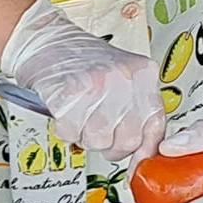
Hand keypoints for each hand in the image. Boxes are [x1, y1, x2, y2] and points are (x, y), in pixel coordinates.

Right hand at [0, 0, 165, 159]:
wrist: (46, 40)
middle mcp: (124, 78)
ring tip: (80, 114)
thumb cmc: (82, 60)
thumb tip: (144, 151)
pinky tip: (66, 110)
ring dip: (85, 135)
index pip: (155, 124)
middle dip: (109, 143)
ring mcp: (97, 84)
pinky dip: (66, 129)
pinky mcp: (69, 94)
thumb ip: (137, 109)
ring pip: (98, 140)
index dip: (145, 150)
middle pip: (127, 140)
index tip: (136, 162)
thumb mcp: (122, 78)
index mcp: (143, 73)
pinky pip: (71, 133)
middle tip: (97, 126)